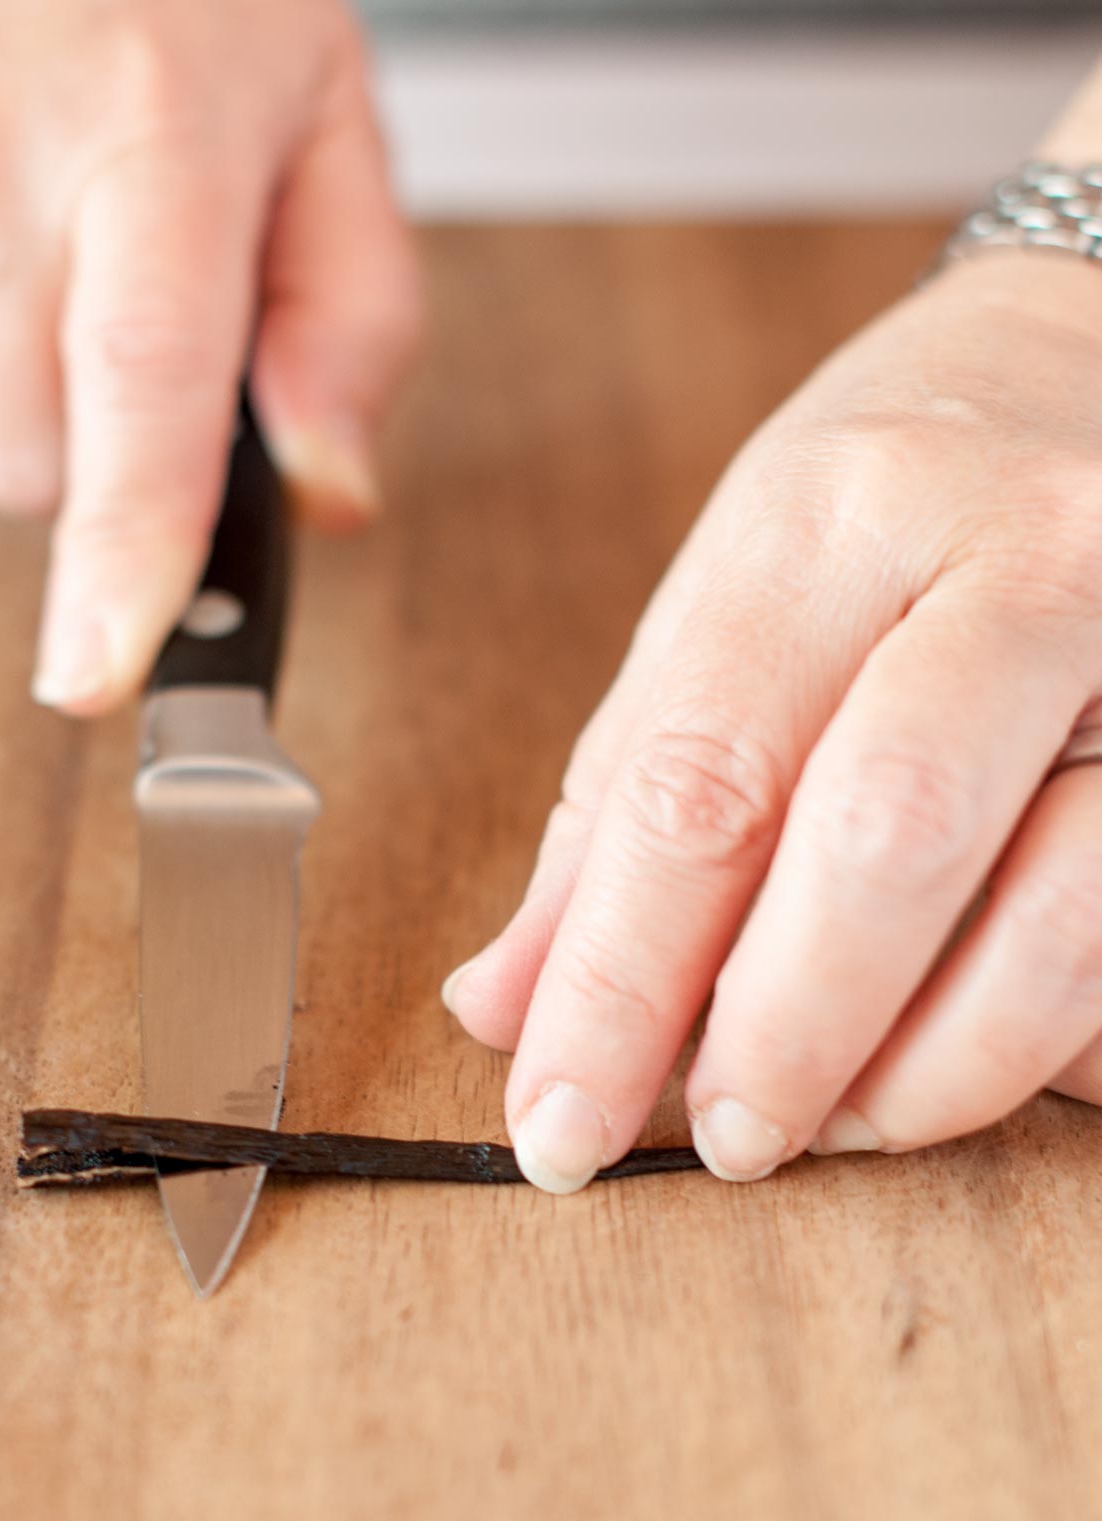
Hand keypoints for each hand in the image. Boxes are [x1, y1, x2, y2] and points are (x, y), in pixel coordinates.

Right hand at [0, 0, 421, 710]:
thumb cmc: (196, 7)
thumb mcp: (332, 134)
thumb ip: (356, 325)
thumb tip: (324, 493)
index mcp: (152, 139)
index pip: (136, 379)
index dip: (122, 547)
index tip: (99, 674)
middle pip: (45, 463)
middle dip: (118, 454)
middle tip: (154, 319)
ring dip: (47, 409)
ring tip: (78, 261)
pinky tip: (7, 256)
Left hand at [445, 252, 1101, 1189]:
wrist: (1094, 356)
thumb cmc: (886, 504)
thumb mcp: (722, 608)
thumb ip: (618, 813)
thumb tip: (503, 1006)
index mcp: (821, 525)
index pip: (695, 786)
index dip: (616, 988)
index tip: (558, 1125)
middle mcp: (1003, 557)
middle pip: (880, 837)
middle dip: (783, 1032)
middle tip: (724, 1139)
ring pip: (1062, 904)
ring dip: (932, 1067)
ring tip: (844, 1114)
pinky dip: (1051, 1033)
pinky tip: (969, 1054)